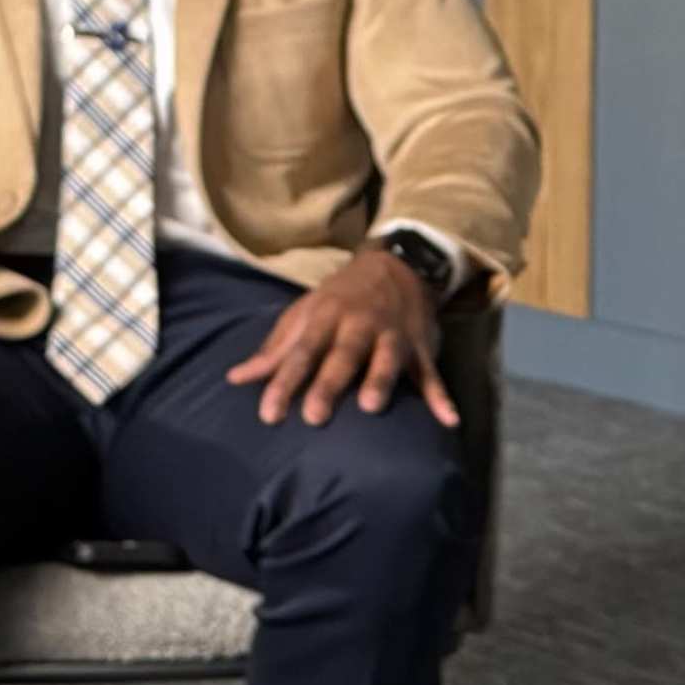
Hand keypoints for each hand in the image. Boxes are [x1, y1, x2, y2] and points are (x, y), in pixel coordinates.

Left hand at [226, 250, 456, 428]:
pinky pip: (431, 373)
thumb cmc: (340, 298)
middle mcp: (359, 324)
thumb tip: (236, 378)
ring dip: (380, 379)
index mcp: (326, 317)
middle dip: (329, 383)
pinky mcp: (420, 347)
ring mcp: (392, 335)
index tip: (268, 414)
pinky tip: (448, 420)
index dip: (284, 383)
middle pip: (342, 355)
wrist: (396, 264)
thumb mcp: (305, 314)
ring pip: (387, 358)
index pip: (301, 352)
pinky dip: (440, 396)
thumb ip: (275, 350)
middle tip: (313, 416)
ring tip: (371, 406)